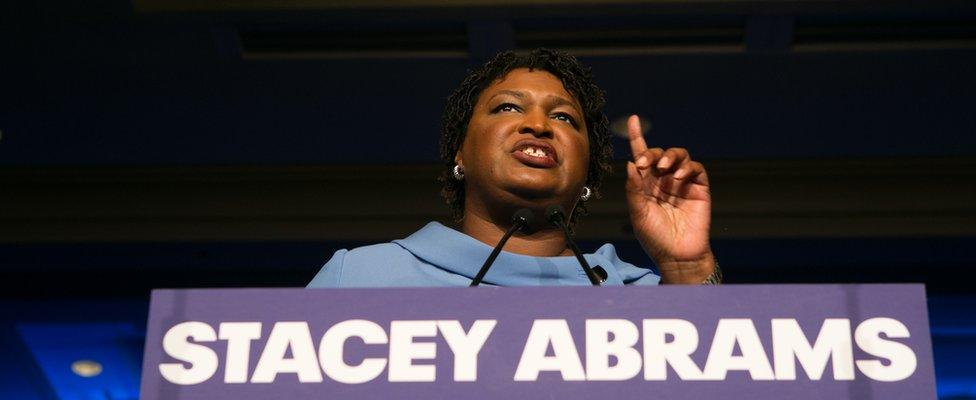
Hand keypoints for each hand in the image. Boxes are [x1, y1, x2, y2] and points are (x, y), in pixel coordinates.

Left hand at [624, 115, 714, 283]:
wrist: (677, 255)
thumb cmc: (655, 237)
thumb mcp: (638, 213)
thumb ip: (634, 189)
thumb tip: (630, 164)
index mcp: (646, 184)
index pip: (641, 156)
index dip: (637, 137)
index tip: (633, 120)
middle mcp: (663, 180)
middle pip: (660, 153)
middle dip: (652, 152)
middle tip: (646, 162)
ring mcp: (682, 183)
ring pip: (679, 156)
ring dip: (670, 156)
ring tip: (663, 167)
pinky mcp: (699, 188)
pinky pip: (695, 168)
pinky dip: (687, 167)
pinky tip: (679, 176)